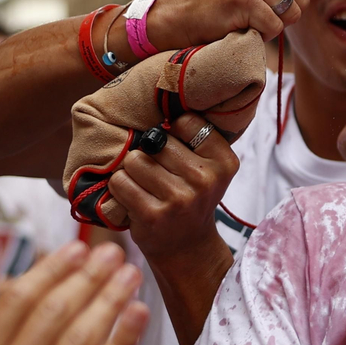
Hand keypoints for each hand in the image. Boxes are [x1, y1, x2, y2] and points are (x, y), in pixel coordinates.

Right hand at [0, 241, 147, 344]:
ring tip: (131, 276)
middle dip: (89, 276)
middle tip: (115, 253)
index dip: (52, 269)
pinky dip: (124, 338)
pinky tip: (139, 313)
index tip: (79, 247)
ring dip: (111, 299)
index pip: (16, 301)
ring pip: (81, 338)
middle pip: (53, 313)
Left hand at [105, 115, 238, 268]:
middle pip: (156, 141)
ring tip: (145, 185)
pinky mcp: (153, 215)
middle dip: (150, 153)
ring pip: (135, 160)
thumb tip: (163, 97)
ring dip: (133, 171)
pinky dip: (121, 187)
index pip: (187, 122)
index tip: (177, 149)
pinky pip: (121, 182)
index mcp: (224, 162)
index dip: (174, 132)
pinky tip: (134, 198)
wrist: (187, 247)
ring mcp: (180, 199)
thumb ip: (196, 138)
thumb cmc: (192, 197)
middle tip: (158, 173)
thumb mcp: (210, 168)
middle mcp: (206, 180)